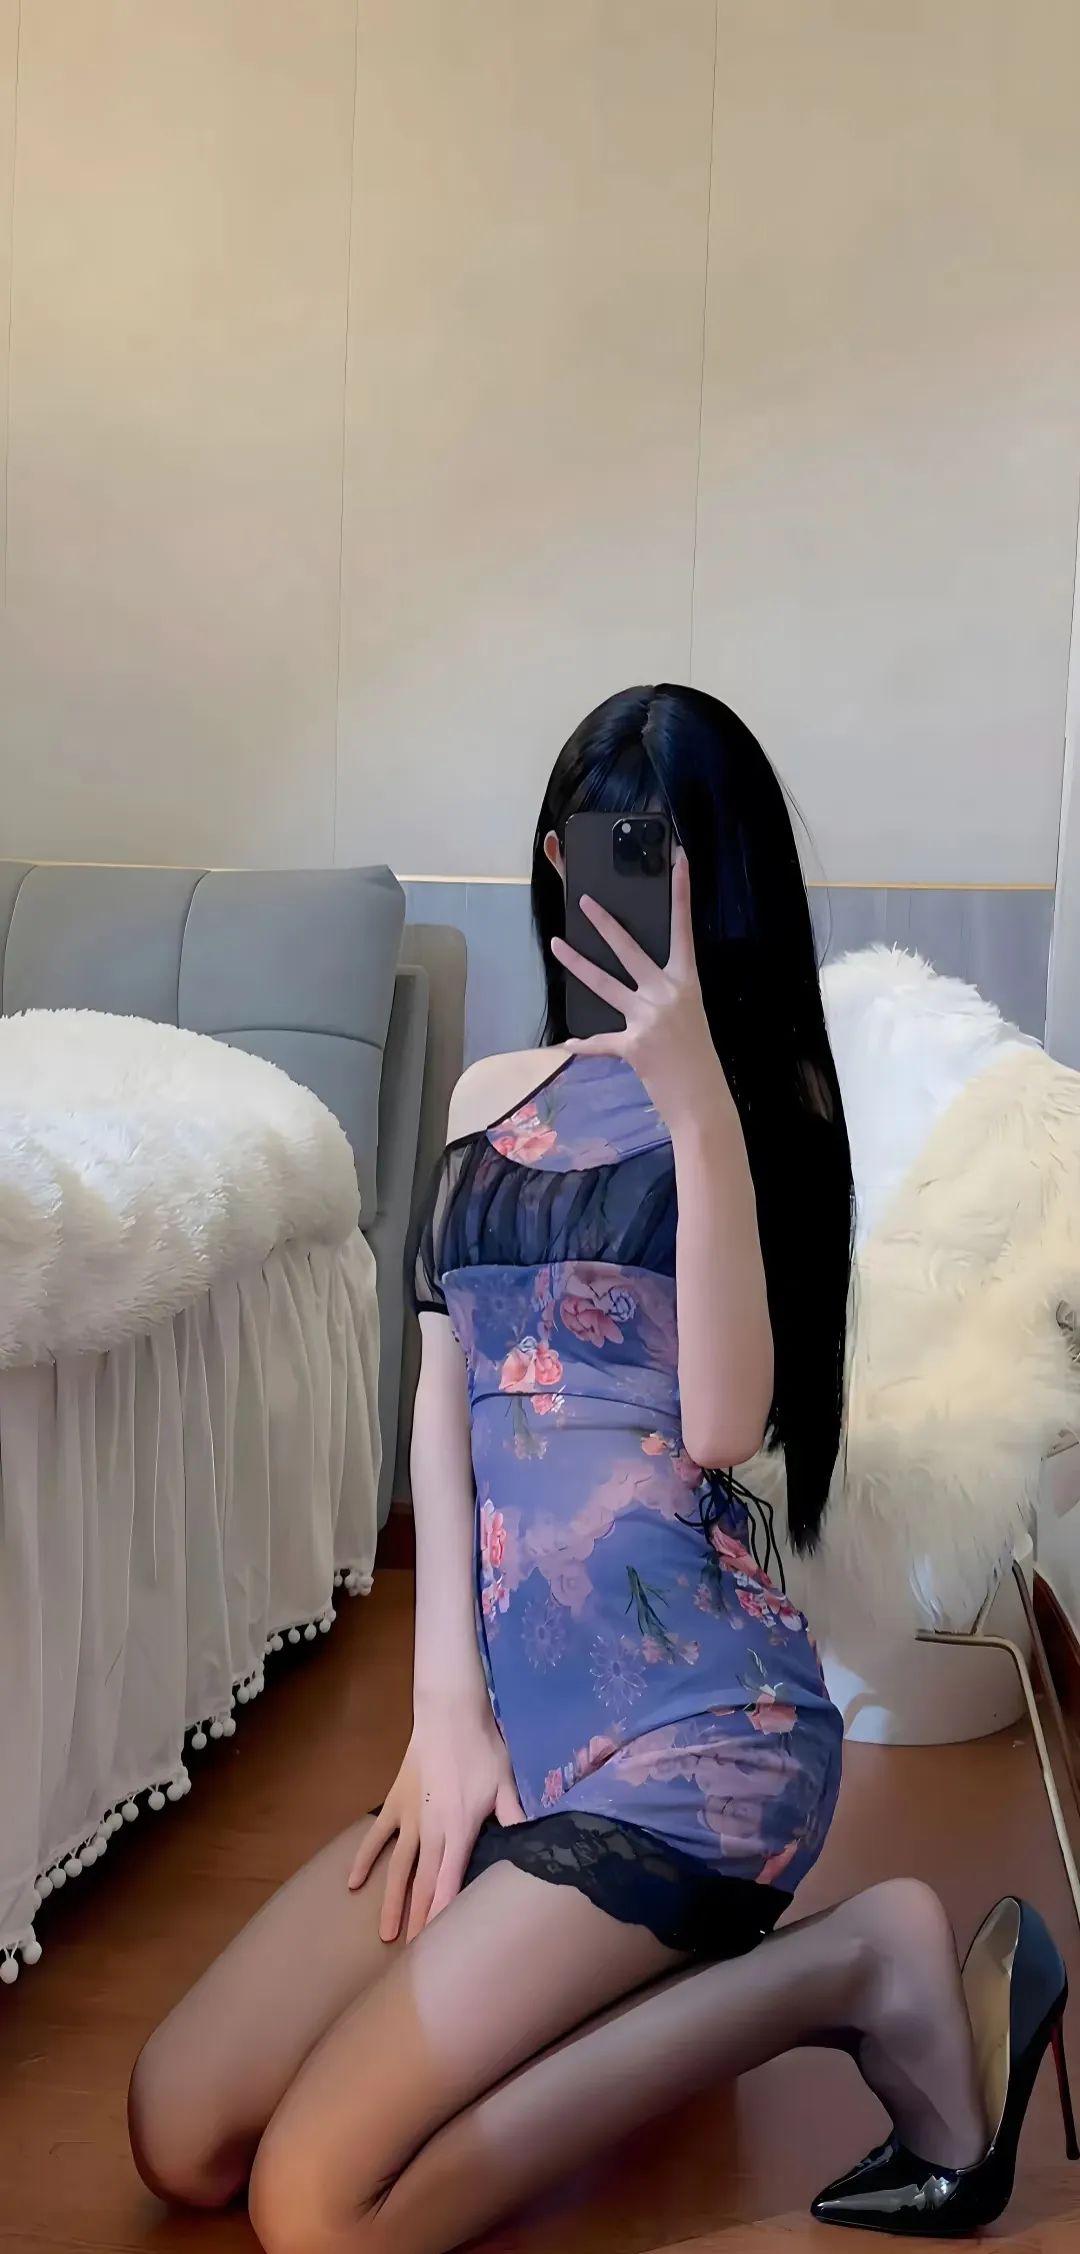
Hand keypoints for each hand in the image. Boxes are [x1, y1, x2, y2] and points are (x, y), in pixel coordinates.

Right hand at [347, 1707, 523, 1941]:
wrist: (448, 1714)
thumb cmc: (482, 1748)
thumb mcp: (506, 1784)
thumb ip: (515, 1817)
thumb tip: (533, 1845)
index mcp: (460, 1829)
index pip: (450, 1882)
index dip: (443, 1915)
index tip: (437, 1946)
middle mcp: (431, 1831)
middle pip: (423, 1883)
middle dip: (418, 1920)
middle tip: (413, 1956)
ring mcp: (408, 1818)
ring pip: (397, 1868)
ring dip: (391, 1902)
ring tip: (385, 1934)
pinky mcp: (394, 1803)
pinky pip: (377, 1836)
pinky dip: (364, 1859)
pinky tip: (352, 1884)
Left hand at [551, 850, 726, 1132]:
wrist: (703, 1100)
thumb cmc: (698, 1059)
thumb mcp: (689, 1017)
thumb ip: (664, 996)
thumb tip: (639, 985)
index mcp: (686, 983)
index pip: (683, 929)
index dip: (682, 894)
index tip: (680, 861)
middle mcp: (667, 994)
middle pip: (629, 950)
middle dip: (605, 923)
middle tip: (585, 901)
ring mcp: (648, 1018)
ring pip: (604, 983)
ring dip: (577, 963)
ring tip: (556, 944)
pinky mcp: (632, 1045)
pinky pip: (599, 1040)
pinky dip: (584, 1043)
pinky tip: (567, 1042)